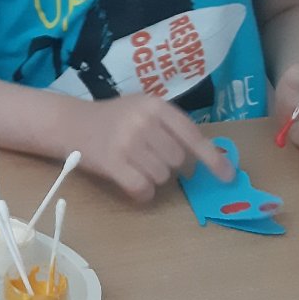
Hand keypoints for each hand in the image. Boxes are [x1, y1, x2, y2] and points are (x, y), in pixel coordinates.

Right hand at [74, 95, 234, 202]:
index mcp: (155, 106)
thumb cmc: (113, 118)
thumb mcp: (143, 109)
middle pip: (177, 161)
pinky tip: (133, 186)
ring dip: (151, 177)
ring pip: (161, 177)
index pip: (192, 135)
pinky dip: (141, 193)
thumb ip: (171, 127)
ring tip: (133, 164)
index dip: (213, 158)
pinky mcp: (112, 163)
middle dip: (166, 164)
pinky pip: (141, 188)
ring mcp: (127, 142)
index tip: (228, 176)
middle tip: (146, 156)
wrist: (70, 123)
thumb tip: (209, 158)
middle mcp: (143, 122)